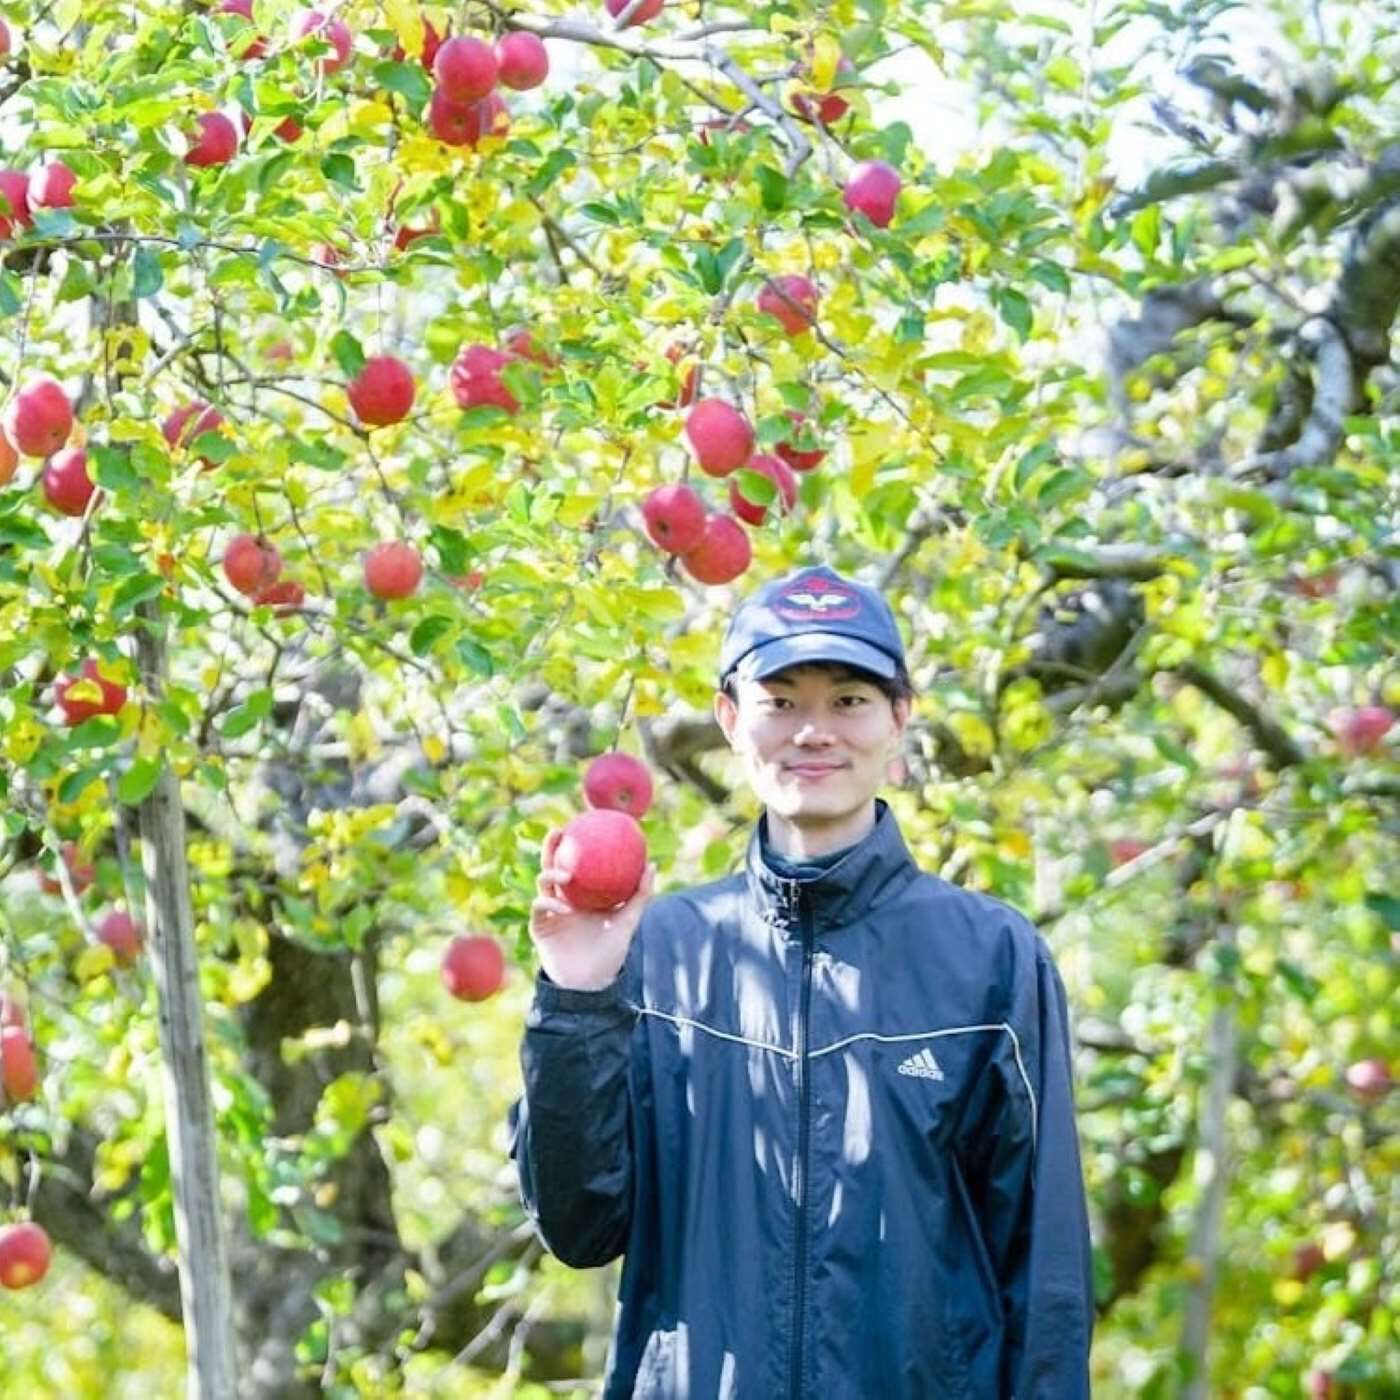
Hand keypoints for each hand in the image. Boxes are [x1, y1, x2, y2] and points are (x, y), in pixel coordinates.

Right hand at [528, 828, 654, 991]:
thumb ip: (640, 895)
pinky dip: (550, 906)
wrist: (591, 982)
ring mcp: (548, 912)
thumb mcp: (628, 921)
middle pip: (552, 866)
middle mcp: (561, 899)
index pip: (574, 863)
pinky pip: (541, 910)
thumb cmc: (610, 950)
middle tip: (559, 832)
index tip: (579, 823)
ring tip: (565, 876)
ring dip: (550, 876)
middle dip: (551, 847)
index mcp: (580, 894)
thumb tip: (652, 864)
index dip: (573, 843)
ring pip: (542, 885)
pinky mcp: (539, 927)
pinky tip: (563, 908)